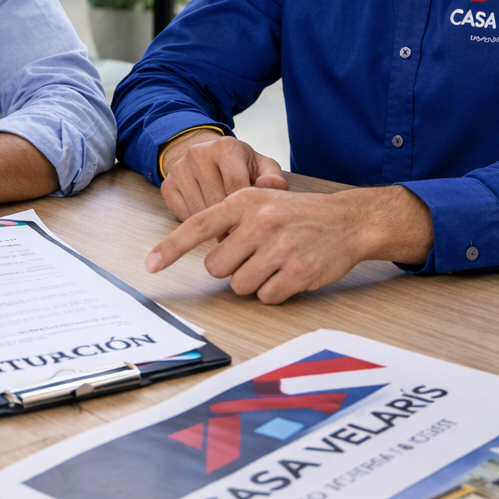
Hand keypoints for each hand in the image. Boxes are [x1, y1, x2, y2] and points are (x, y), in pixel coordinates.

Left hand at [143, 185, 432, 303]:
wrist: (348, 220)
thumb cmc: (296, 214)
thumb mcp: (259, 201)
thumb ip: (227, 220)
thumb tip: (197, 252)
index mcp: (243, 202)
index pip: (196, 226)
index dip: (171, 248)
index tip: (150, 265)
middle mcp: (259, 222)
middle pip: (216, 267)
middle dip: (230, 267)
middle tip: (254, 254)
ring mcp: (280, 247)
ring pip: (239, 285)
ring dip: (253, 281)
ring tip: (274, 261)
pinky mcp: (299, 271)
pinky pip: (266, 297)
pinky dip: (274, 291)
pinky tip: (289, 272)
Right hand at [159, 131, 288, 220]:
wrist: (206, 157)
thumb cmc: (239, 167)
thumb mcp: (262, 167)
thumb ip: (273, 178)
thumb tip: (270, 187)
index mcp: (225, 147)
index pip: (236, 187)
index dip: (245, 212)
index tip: (253, 225)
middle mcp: (198, 153)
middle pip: (216, 202)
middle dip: (230, 223)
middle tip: (240, 233)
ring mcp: (179, 169)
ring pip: (198, 213)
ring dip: (214, 226)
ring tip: (226, 226)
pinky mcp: (167, 185)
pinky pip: (182, 216)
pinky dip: (197, 224)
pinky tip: (208, 218)